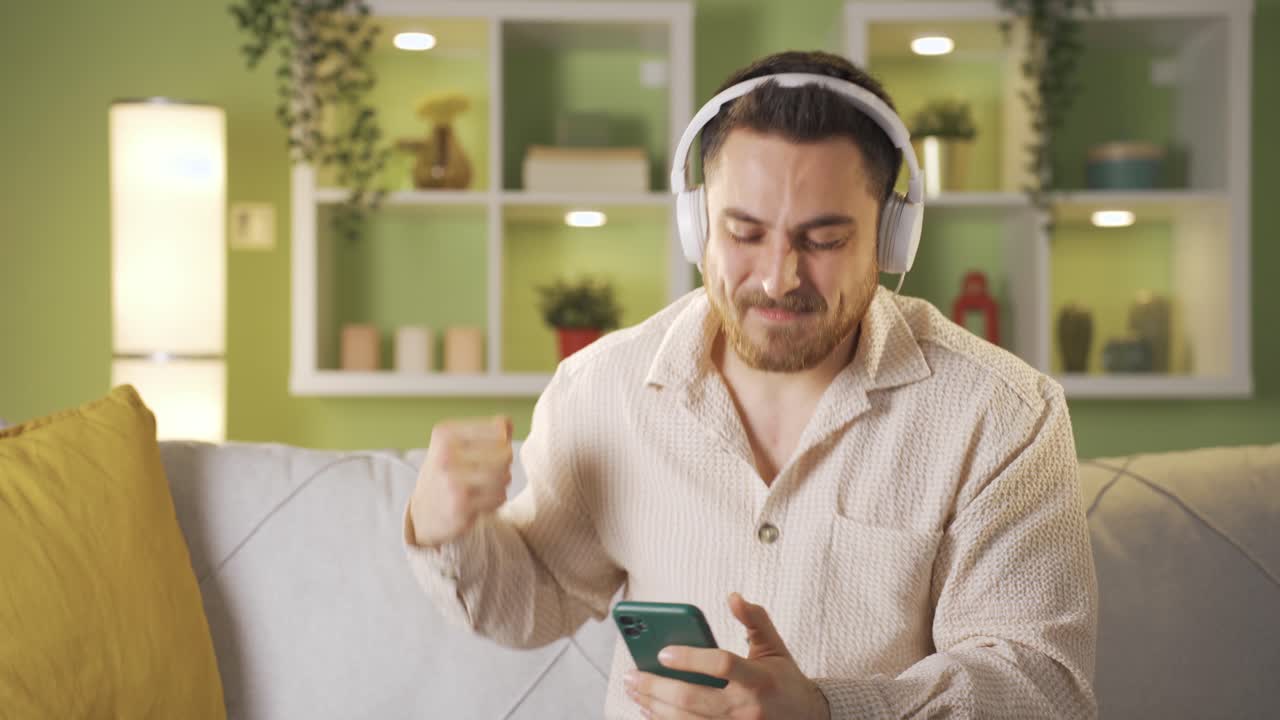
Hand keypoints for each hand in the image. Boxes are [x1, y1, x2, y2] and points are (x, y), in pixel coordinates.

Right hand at [408, 416, 513, 547]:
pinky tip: (481, 501)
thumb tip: (507, 422)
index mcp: (445, 434)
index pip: (499, 429)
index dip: (502, 442)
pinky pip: (500, 497)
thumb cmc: (446, 475)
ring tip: (486, 487)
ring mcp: (452, 481)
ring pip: (505, 476)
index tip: (488, 453)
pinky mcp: (461, 506)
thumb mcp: (456, 446)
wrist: (422, 515)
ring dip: (502, 484)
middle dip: (504, 465)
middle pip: (505, 453)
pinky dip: (496, 500)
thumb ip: (485, 431)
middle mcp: (446, 455)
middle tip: (490, 473)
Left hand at [624, 593, 830, 718]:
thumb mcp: (774, 647)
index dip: (691, 658)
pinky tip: (649, 711)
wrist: (807, 719)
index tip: (663, 652)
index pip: (722, 665)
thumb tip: (733, 596)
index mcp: (759, 679)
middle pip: (693, 699)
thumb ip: (755, 619)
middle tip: (631, 675)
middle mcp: (746, 708)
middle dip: (657, 687)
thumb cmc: (784, 680)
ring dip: (654, 707)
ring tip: (634, 691)